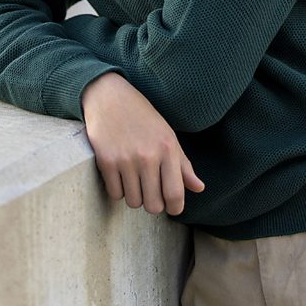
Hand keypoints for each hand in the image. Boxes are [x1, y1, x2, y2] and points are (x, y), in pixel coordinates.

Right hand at [81, 72, 204, 215]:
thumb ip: (183, 165)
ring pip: (133, 202)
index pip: (175, 194)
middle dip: (153, 203)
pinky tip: (120, 173)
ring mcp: (126, 160)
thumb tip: (199, 188)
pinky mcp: (106, 162)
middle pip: (153, 206)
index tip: (172, 207)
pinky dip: (118, 189)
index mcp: (168, 149)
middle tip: (150, 190)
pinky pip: (115, 194)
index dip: (175, 208)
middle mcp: (148, 156)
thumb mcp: (167, 136)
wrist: (110, 98)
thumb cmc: (143, 118)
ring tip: (134, 177)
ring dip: (135, 195)